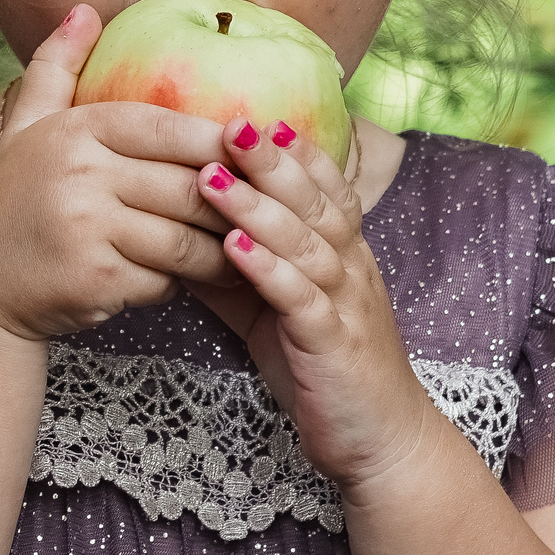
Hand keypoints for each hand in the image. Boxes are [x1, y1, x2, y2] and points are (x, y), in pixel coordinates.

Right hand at [0, 5, 237, 343]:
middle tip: (267, 209)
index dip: (220, 141)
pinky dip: (182, 283)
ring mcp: (87, 228)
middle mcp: (80, 173)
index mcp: (76, 129)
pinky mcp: (97, 279)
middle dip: (232, 202)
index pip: (169, 128)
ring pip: (186, 238)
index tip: (254, 153)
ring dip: (221, 249)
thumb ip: (57, 67)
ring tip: (246, 248)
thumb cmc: (16, 199)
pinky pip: (166, 280)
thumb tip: (84, 9)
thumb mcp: (28, 128)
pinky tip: (192, 281)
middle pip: (189, 186)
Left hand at [185, 120, 435, 489]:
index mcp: (342, 255)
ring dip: (260, 207)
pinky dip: (268, 270)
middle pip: (315, 201)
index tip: (251, 112)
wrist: (377, 443)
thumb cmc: (321, 369)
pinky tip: (234, 248)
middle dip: (271, 160)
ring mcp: (347, 304)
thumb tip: (177, 229)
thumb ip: (235, 269)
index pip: (324, 188)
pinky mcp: (334, 344)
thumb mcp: (273, 310)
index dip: (293, 151)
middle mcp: (352, 269)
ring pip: (307, 242)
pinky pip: (301, 299)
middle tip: (229, 122)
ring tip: (213, 177)